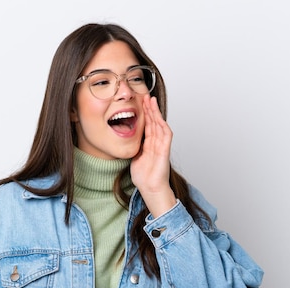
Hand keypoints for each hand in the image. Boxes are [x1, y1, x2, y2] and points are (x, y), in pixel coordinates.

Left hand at [131, 95, 176, 217]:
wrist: (150, 189)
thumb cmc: (144, 177)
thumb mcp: (134, 158)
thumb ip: (133, 148)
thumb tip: (123, 140)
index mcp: (149, 144)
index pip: (148, 125)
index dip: (144, 113)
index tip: (140, 102)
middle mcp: (157, 143)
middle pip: (154, 122)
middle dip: (150, 109)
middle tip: (145, 95)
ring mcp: (162, 146)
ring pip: (160, 125)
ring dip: (155, 113)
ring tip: (150, 101)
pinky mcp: (165, 151)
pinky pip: (165, 135)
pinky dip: (162, 124)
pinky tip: (158, 116)